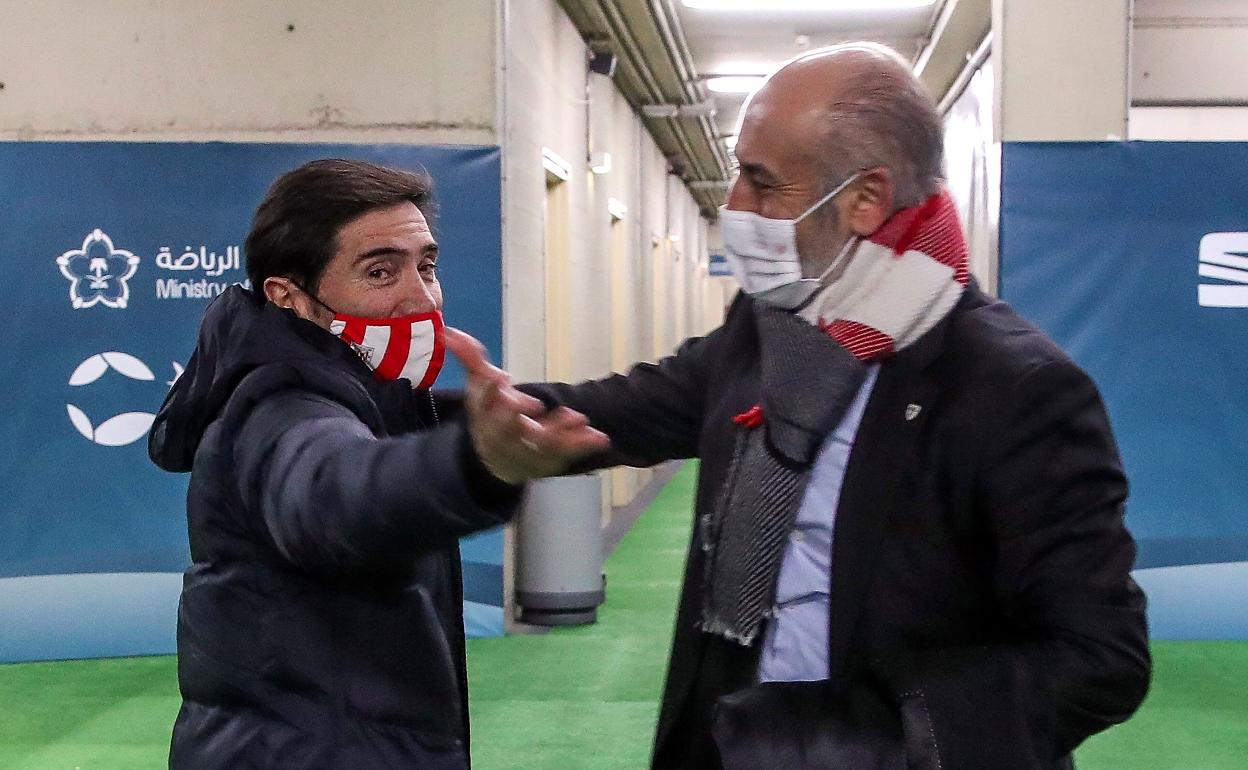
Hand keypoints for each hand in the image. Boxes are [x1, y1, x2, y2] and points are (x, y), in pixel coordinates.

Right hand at [445, 328, 609, 483]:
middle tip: (536, 402)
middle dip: (518, 416)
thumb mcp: (479, 386)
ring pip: (539, 445)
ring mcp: (526, 451)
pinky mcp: (547, 461)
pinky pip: (565, 456)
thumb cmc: (489, 414)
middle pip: (506, 429)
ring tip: (579, 418)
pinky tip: (600, 437)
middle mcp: (503, 436)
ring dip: (559, 432)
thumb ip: (470, 358)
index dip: (490, 392)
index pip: (483, 404)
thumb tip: (449, 332)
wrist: (496, 459)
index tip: (501, 378)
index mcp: (485, 416)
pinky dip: (582, 446)